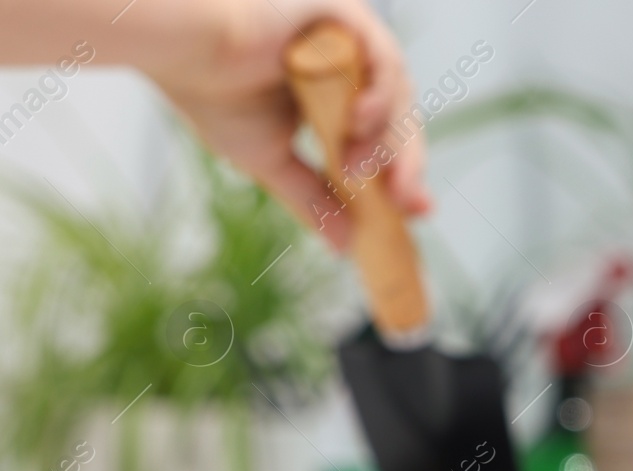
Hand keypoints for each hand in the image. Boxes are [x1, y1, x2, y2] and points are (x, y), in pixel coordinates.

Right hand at [146, 0, 430, 249]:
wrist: (177, 47)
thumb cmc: (209, 90)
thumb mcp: (270, 159)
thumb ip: (312, 199)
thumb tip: (344, 246)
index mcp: (331, 93)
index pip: (384, 137)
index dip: (404, 175)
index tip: (417, 213)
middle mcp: (346, 63)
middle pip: (401, 118)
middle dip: (408, 166)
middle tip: (408, 205)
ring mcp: (347, 37)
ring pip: (397, 94)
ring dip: (386, 139)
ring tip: (358, 168)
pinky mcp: (342, 13)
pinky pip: (383, 58)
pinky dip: (379, 95)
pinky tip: (358, 122)